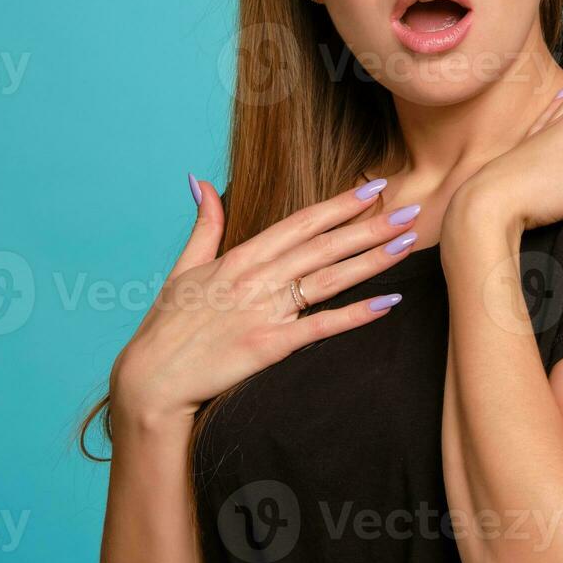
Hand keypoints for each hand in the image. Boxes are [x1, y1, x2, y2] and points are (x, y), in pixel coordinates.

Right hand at [109, 180, 417, 425]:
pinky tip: (387, 303)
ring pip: (328, 279)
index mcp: (240, 257)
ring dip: (371, 261)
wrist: (150, 381)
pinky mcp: (267, 346)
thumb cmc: (168, 326)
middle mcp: (256, 278)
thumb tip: (200, 181)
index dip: (340, 204)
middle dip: (371, 226)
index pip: (300, 223)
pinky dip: (354, 315)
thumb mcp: (184, 268)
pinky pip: (319, 327)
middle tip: (412, 211)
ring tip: (408, 244)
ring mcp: (263, 311)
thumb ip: (204, 224)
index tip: (375, 187)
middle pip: (324, 246)